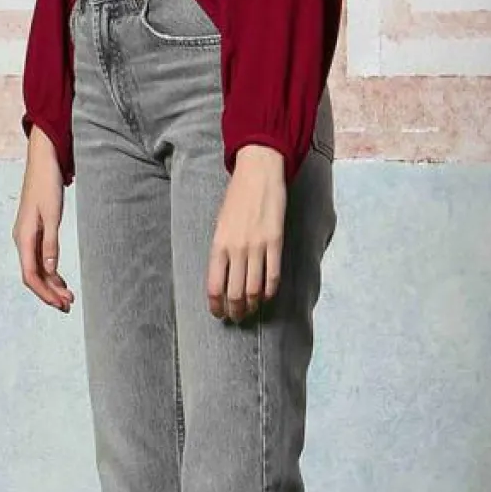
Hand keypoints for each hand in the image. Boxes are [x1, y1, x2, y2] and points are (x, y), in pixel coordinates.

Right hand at [13, 129, 74, 311]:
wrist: (43, 161)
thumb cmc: (47, 185)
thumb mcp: (52, 215)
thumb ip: (50, 244)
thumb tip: (51, 271)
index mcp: (23, 237)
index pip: (30, 275)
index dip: (45, 293)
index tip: (60, 303)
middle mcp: (22, 240)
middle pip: (33, 275)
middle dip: (50, 293)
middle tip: (69, 305)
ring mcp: (27, 237)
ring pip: (37, 268)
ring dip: (52, 284)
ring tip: (68, 297)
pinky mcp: (34, 232)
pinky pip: (40, 258)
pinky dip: (51, 271)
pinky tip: (61, 280)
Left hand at [207, 145, 285, 321]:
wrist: (257, 174)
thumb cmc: (236, 199)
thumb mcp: (220, 225)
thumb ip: (221, 251)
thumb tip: (222, 278)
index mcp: (218, 245)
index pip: (214, 286)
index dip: (216, 306)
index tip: (218, 314)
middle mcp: (236, 249)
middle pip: (234, 293)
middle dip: (235, 311)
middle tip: (236, 317)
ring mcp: (257, 246)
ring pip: (253, 289)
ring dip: (251, 305)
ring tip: (250, 311)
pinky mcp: (276, 242)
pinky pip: (273, 276)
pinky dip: (269, 291)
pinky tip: (266, 296)